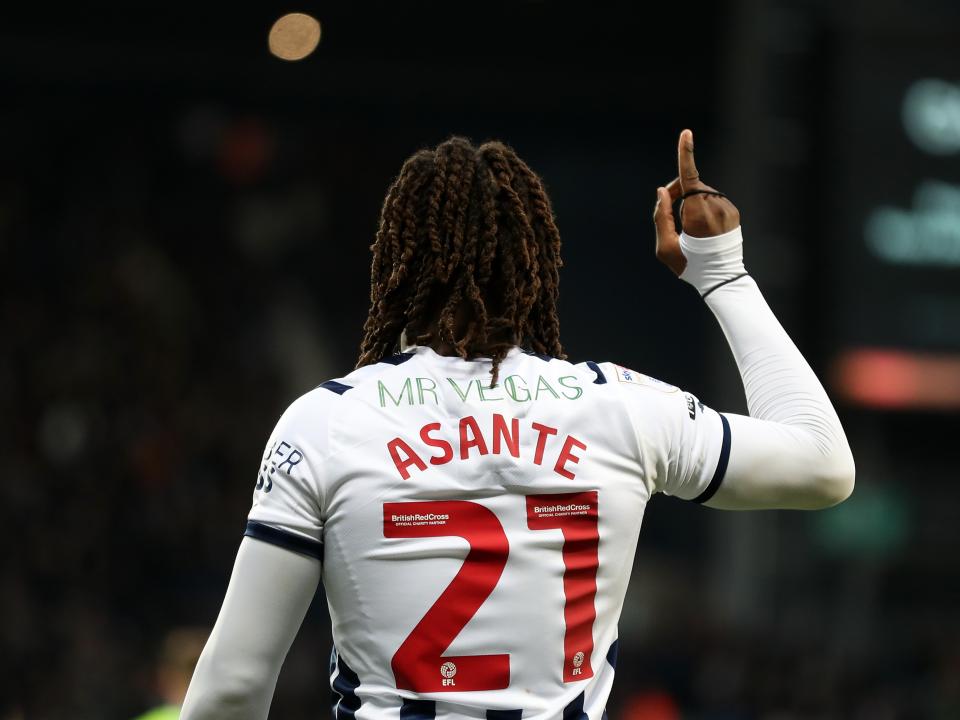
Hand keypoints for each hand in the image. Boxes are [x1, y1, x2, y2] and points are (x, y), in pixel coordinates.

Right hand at [653, 129, 739, 275]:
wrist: (721, 277)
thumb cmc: (689, 265)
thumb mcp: (666, 246)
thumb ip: (660, 215)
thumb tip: (662, 191)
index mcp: (697, 214)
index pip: (689, 177)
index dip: (685, 153)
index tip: (686, 133)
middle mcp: (715, 206)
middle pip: (690, 186)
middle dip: (678, 194)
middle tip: (671, 217)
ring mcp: (726, 208)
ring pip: (701, 194)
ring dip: (691, 204)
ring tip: (690, 230)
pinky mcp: (733, 212)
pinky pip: (712, 201)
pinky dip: (703, 209)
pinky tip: (703, 230)